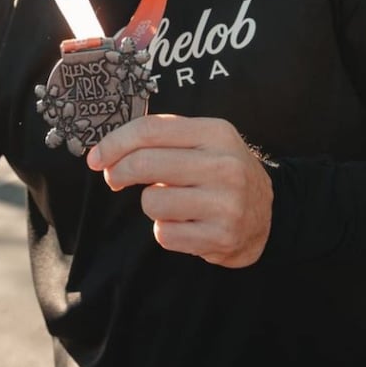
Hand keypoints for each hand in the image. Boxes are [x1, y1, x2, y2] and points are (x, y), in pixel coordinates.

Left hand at [87, 115, 272, 266]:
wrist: (270, 214)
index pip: (151, 130)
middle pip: (145, 163)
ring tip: (174, 204)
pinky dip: (166, 231)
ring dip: (152, 205)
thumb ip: (163, 138)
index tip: (95, 157)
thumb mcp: (205, 142)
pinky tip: (187, 225)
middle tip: (114, 179)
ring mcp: (225, 203)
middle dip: (118, 172)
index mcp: (216, 133)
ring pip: (151, 202)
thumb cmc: (222, 173)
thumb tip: (106, 150)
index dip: (115, 142)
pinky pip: (164, 234)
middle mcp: (224, 166)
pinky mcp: (221, 237)